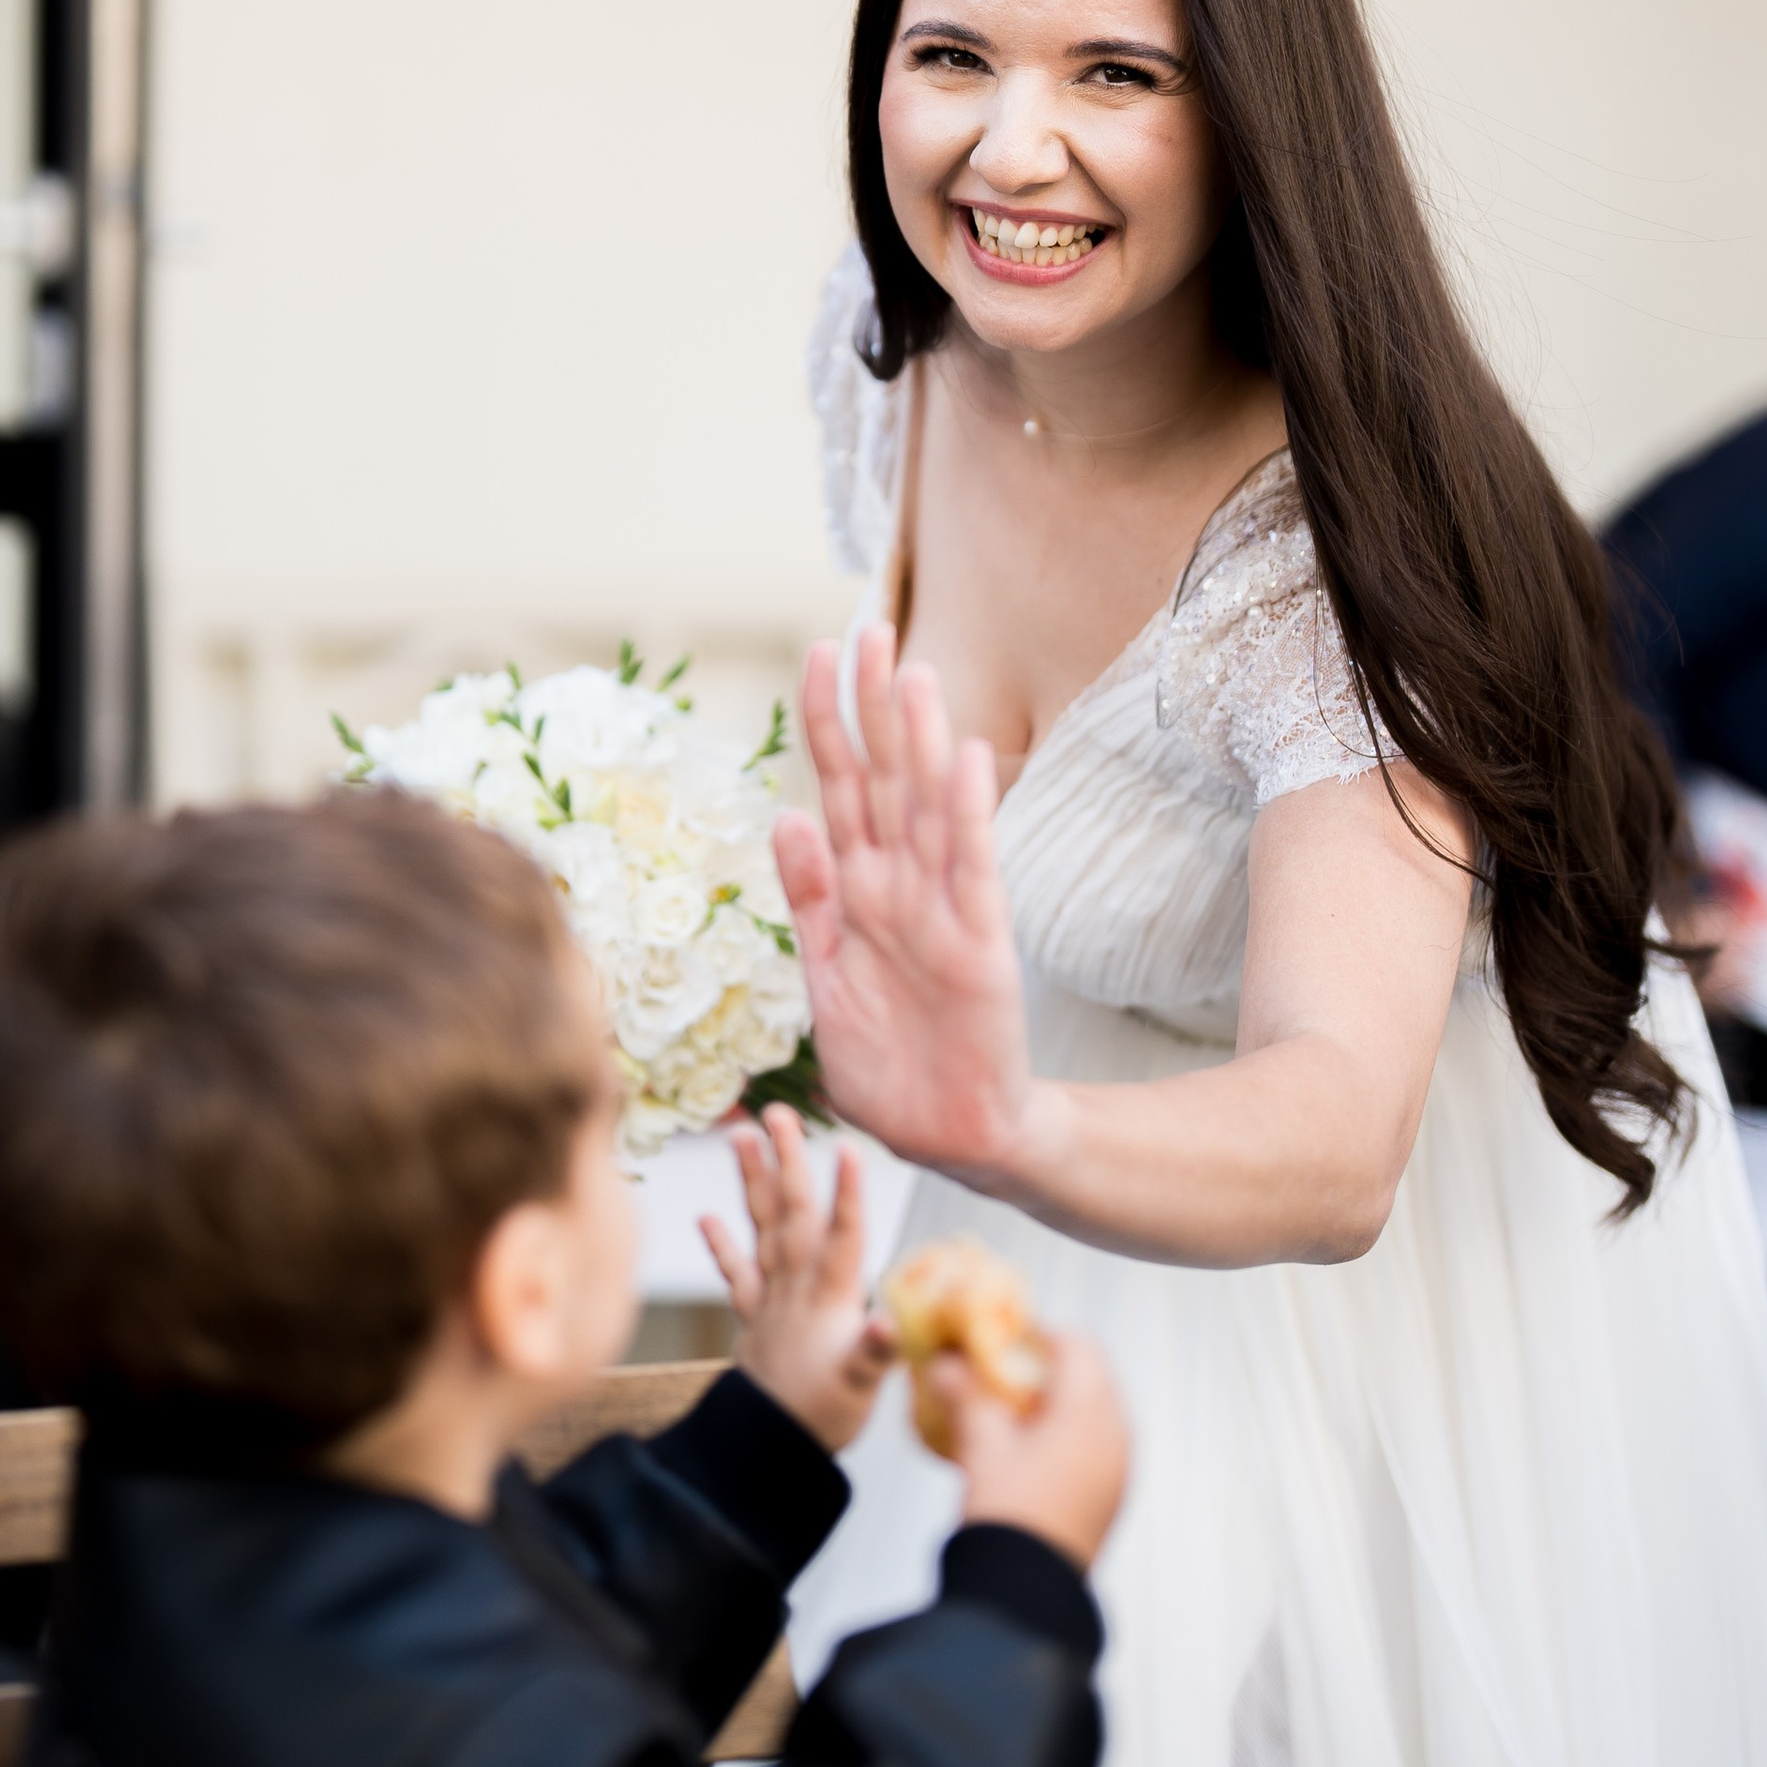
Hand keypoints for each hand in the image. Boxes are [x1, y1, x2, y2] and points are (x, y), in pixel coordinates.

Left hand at [700, 1108, 893, 1456]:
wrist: (770, 1451)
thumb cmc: (826, 1417)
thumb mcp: (861, 1387)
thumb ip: (874, 1351)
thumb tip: (890, 1320)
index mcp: (830, 1300)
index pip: (844, 1238)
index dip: (849, 1195)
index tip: (850, 1149)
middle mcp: (797, 1289)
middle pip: (795, 1216)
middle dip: (790, 1163)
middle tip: (779, 1113)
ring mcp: (772, 1301)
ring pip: (763, 1231)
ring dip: (752, 1183)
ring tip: (740, 1137)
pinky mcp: (754, 1319)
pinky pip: (735, 1277)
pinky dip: (720, 1247)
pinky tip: (704, 1217)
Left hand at [771, 628, 1034, 1178]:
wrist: (948, 1136)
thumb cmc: (888, 1062)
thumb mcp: (825, 977)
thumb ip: (808, 900)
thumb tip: (786, 818)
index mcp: (856, 892)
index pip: (839, 787)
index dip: (829, 722)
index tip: (821, 653)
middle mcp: (900, 886)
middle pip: (885, 779)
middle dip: (875, 707)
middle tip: (870, 630)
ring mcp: (943, 911)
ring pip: (927, 809)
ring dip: (922, 742)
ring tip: (916, 674)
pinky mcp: (981, 947)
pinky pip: (971, 872)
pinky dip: (967, 817)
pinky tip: (966, 760)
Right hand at [934, 1333, 1127, 1571]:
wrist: (1027, 1592)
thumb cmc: (1009, 1514)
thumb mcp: (981, 1445)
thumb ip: (965, 1394)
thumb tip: (947, 1365)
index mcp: (1092, 1411)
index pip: (1077, 1344)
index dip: (1037, 1334)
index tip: (1001, 1340)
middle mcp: (1117, 1434)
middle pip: (1090, 1376)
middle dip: (1045, 1369)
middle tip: (1001, 1376)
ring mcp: (1120, 1467)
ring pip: (1094, 1412)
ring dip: (1056, 1404)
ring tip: (1009, 1417)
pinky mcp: (1111, 1496)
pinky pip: (1095, 1446)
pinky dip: (1066, 1436)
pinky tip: (1026, 1454)